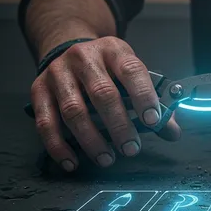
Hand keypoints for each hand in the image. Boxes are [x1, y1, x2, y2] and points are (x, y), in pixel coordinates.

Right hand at [30, 37, 180, 170]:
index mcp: (114, 50)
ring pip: (73, 110)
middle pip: (102, 94)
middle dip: (119, 125)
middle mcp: (84, 58)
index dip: (143, 96)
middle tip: (131, 149)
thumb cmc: (107, 69)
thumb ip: (153, 102)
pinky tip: (72, 162)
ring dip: (92, 140)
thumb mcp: (131, 75)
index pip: (132, 71)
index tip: (153, 121)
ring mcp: (58, 73)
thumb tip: (172, 131)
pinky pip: (46, 122)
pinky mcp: (38, 90)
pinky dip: (59, 146)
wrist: (67, 49)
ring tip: (107, 159)